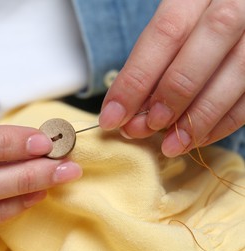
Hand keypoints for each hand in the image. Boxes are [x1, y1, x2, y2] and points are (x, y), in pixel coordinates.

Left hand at [99, 0, 244, 156]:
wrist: (240, 8)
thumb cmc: (196, 22)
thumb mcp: (174, 25)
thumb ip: (152, 60)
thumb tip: (127, 110)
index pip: (164, 34)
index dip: (135, 80)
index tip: (112, 116)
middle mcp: (233, 6)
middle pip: (199, 54)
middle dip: (167, 99)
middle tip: (145, 127)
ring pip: (234, 76)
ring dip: (197, 119)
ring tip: (171, 143)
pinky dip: (224, 123)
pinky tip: (197, 138)